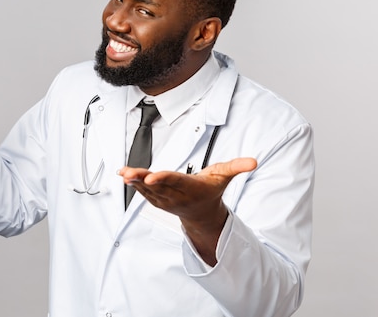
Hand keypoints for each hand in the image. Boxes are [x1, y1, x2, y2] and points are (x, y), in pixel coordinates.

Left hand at [118, 157, 256, 264]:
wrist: (203, 214)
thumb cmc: (211, 190)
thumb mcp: (225, 176)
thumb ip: (237, 167)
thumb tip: (254, 162)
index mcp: (192, 188)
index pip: (176, 181)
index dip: (163, 178)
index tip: (150, 176)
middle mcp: (177, 196)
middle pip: (157, 186)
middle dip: (142, 179)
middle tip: (129, 174)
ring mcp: (166, 200)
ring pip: (148, 190)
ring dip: (134, 182)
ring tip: (123, 173)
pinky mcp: (158, 201)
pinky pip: (144, 193)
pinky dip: (134, 185)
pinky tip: (125, 176)